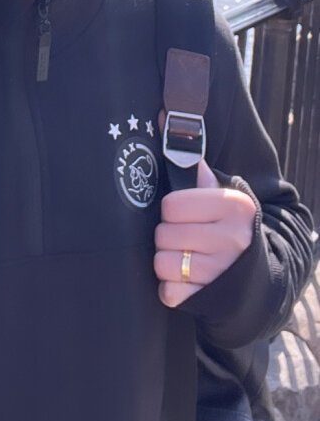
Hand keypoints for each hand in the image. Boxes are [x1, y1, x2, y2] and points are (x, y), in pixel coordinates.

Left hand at [154, 159, 256, 307]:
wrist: (258, 275)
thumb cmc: (229, 227)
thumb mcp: (223, 196)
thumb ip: (197, 170)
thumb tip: (163, 121)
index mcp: (234, 206)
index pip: (171, 205)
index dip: (171, 211)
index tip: (184, 215)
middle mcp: (232, 238)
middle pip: (163, 235)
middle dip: (167, 237)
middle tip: (184, 238)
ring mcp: (222, 271)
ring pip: (162, 263)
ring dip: (167, 263)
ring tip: (185, 259)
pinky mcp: (211, 299)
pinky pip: (169, 293)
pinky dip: (171, 289)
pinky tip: (186, 281)